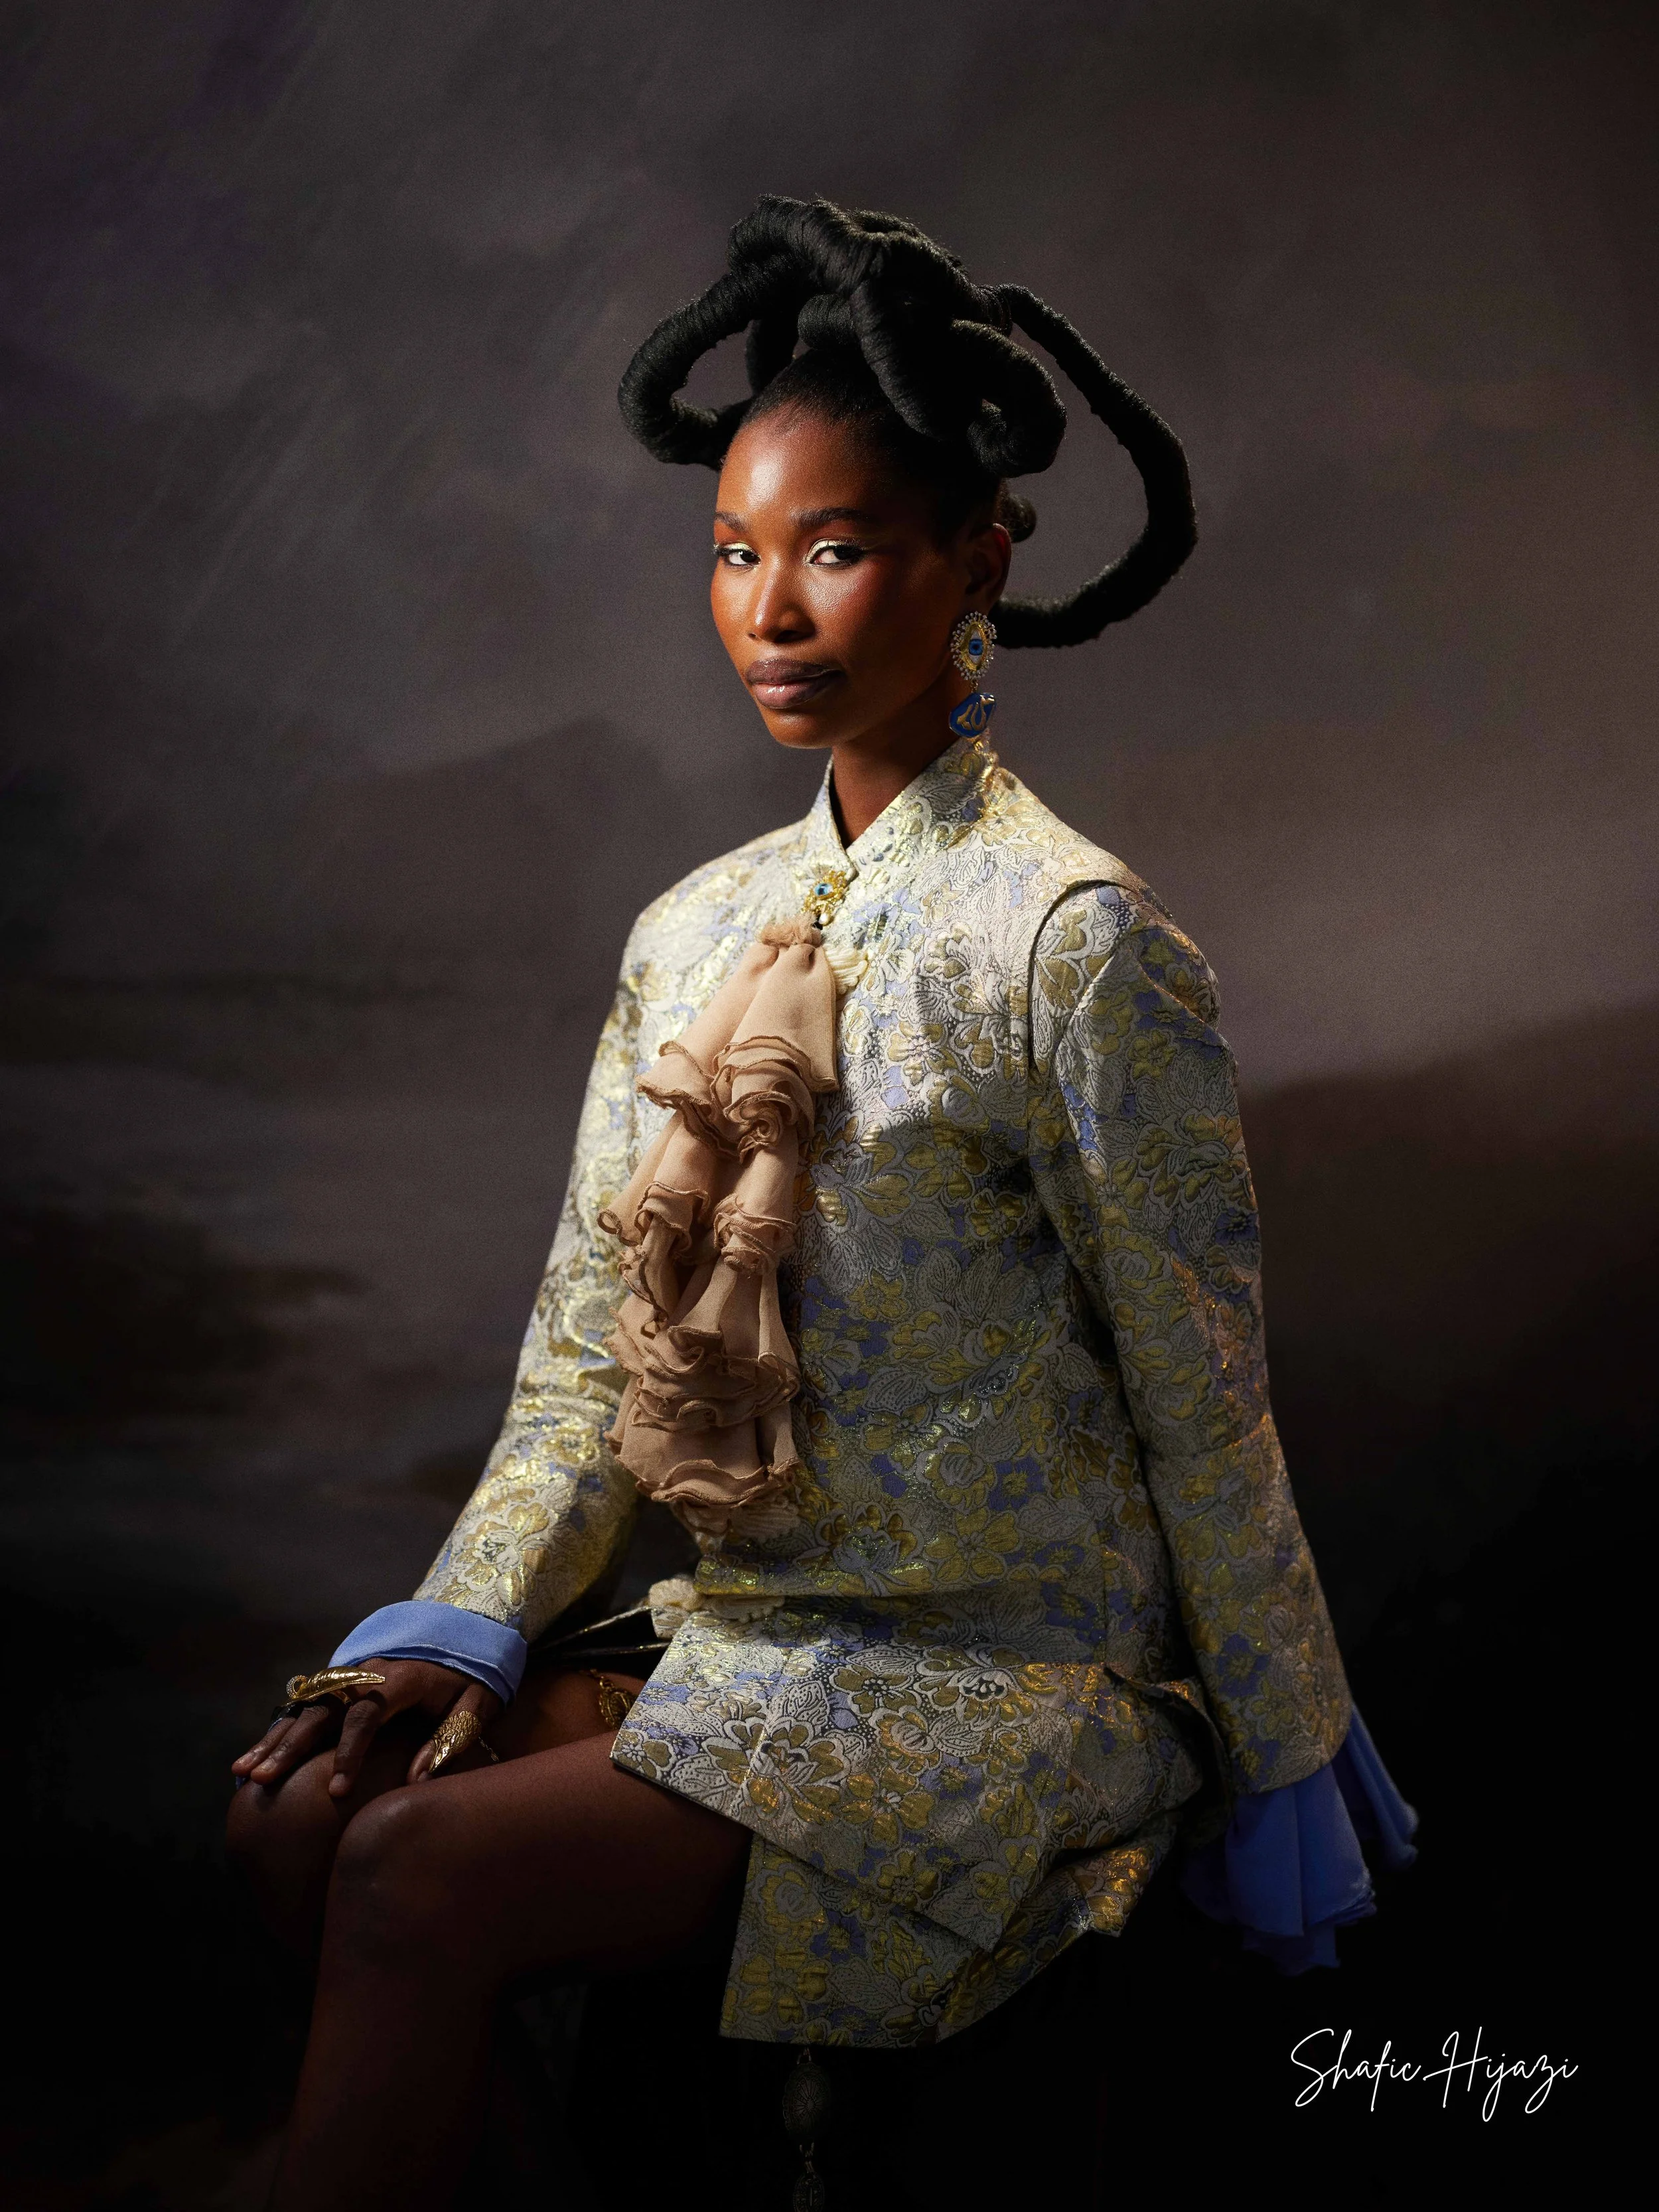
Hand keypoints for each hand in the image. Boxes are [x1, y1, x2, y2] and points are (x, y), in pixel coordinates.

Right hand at [231, 1660, 502, 1796]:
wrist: (461, 1630)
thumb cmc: (471, 1675)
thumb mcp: (477, 1702)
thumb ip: (451, 1738)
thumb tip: (416, 1782)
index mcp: (402, 1677)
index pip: (367, 1714)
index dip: (350, 1753)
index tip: (337, 1792)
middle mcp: (367, 1673)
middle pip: (323, 1710)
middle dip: (291, 1747)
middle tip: (264, 1781)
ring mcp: (349, 1675)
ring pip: (305, 1708)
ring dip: (274, 1740)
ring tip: (243, 1773)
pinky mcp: (339, 1684)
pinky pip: (304, 1707)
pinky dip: (277, 1732)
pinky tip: (253, 1759)